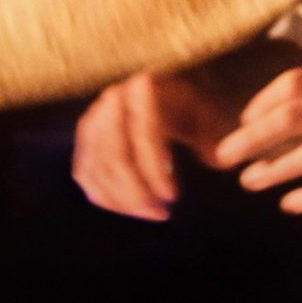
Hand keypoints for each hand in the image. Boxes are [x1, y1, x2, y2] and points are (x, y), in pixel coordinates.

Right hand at [71, 69, 236, 220]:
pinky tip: (130, 209)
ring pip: (96, 169)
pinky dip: (105, 197)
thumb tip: (216, 161)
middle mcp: (112, 100)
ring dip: (122, 200)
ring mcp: (93, 119)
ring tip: (152, 213)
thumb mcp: (206, 114)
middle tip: (160, 214)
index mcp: (143, 88)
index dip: (155, 170)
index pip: (143, 134)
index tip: (172, 197)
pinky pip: (85, 174)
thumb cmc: (189, 107)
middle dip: (135, 192)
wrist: (163, 94)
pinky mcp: (84, 139)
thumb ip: (212, 136)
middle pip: (113, 155)